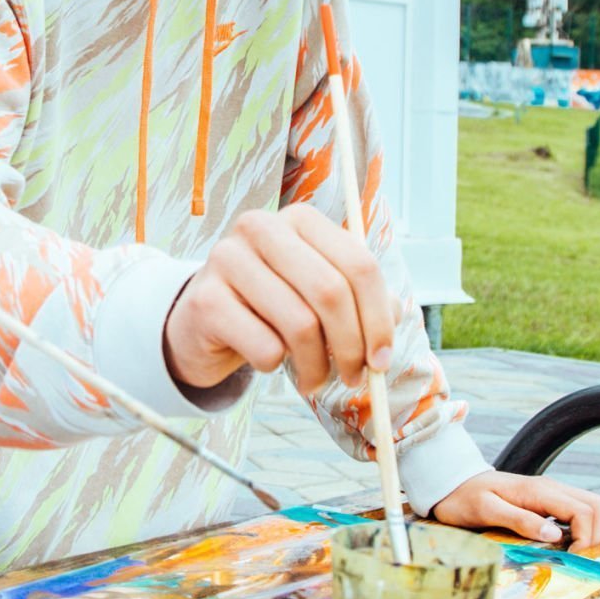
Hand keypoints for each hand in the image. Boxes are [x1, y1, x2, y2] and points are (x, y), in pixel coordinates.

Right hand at [164, 205, 393, 394]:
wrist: (204, 321)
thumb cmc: (271, 305)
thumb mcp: (317, 293)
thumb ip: (359, 298)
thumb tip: (395, 316)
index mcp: (299, 219)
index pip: (359, 265)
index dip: (378, 319)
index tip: (381, 360)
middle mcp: (261, 227)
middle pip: (331, 292)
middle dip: (351, 347)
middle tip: (353, 378)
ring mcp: (227, 259)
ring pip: (300, 324)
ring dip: (317, 366)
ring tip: (314, 379)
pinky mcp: (205, 299)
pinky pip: (264, 346)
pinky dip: (276, 366)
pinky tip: (270, 363)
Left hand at [428, 470, 599, 552]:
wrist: (451, 484)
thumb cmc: (465, 498)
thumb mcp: (486, 510)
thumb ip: (519, 520)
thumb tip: (555, 534)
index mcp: (539, 490)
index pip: (584, 510)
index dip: (588, 538)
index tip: (572, 559)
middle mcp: (550, 489)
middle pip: (598, 505)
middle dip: (597, 535)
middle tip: (578, 559)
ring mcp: (550, 494)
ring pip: (592, 507)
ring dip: (592, 533)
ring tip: (574, 554)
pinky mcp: (547, 502)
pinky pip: (577, 512)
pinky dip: (582, 530)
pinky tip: (565, 545)